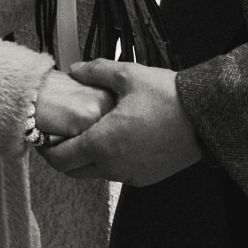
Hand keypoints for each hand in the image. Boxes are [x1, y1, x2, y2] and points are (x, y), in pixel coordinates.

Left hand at [39, 59, 203, 184]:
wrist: (204, 118)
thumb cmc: (169, 98)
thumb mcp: (129, 76)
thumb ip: (97, 71)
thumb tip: (76, 69)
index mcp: (102, 143)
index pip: (60, 159)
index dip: (46, 150)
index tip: (44, 139)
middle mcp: (113, 166)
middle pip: (74, 172)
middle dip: (63, 157)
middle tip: (63, 138)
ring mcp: (131, 175)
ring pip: (96, 173)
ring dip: (87, 159)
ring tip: (92, 134)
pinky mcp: (146, 178)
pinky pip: (119, 173)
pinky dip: (111, 162)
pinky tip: (119, 140)